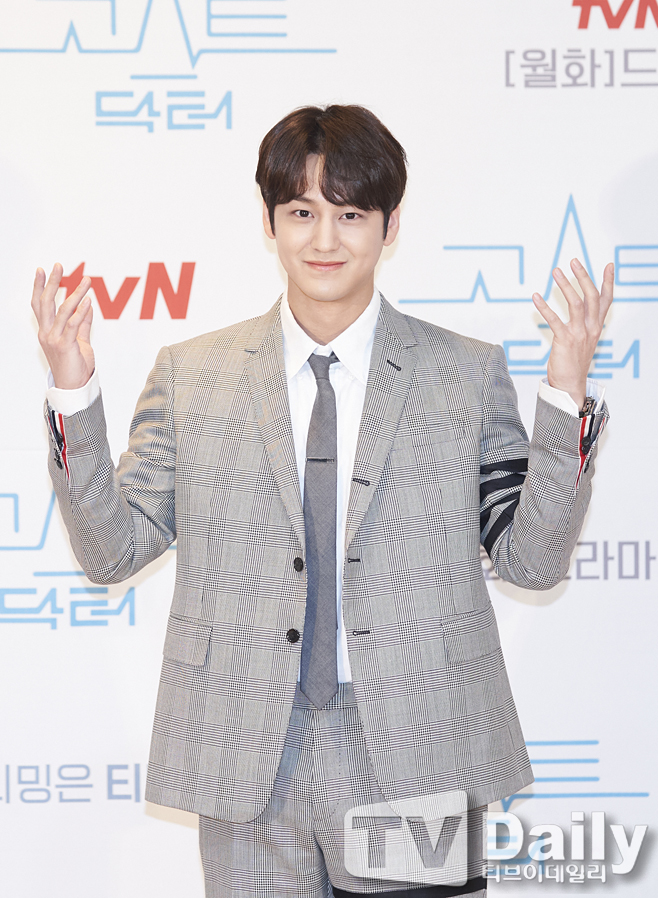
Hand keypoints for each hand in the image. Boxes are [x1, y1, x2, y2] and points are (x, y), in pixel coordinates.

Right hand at [31, 263, 94, 389]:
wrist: (74, 387)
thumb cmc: (76, 366)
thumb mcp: (79, 341)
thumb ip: (83, 324)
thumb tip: (88, 305)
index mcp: (46, 331)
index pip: (39, 304)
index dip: (39, 286)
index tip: (41, 270)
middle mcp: (46, 333)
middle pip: (45, 302)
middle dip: (51, 282)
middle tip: (58, 266)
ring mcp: (54, 339)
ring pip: (63, 310)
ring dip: (76, 293)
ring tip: (86, 281)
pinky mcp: (65, 346)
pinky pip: (72, 325)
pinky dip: (81, 311)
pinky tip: (88, 301)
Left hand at [532, 258, 613, 408]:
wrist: (570, 383)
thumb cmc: (574, 360)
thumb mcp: (585, 338)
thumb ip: (585, 322)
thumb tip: (581, 306)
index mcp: (597, 326)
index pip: (606, 300)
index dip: (608, 282)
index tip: (608, 265)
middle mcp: (591, 328)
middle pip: (591, 296)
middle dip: (583, 276)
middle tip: (573, 261)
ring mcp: (579, 333)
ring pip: (576, 304)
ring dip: (565, 285)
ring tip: (556, 271)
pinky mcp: (565, 340)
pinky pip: (554, 320)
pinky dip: (544, 307)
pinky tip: (536, 297)